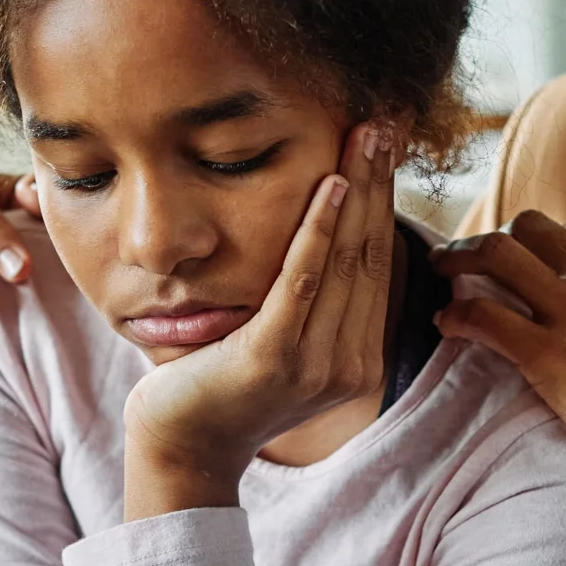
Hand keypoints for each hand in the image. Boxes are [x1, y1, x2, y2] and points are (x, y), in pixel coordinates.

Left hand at [121, 123, 399, 519]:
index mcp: (356, 358)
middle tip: (385, 121)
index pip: (377, 264)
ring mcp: (314, 364)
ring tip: (366, 135)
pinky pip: (302, 280)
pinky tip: (330, 184)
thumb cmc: (219, 381)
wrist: (179, 444)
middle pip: (369, 253)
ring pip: (345, 260)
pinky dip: (319, 229)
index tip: (386, 144)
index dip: (384, 200)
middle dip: (379, 182)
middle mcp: (348, 364)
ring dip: (358, 190)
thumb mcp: (279, 337)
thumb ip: (309, 299)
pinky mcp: (273, 357)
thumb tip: (325, 229)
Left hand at [428, 210, 565, 500]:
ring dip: (457, 259)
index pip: (564, 231)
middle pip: (524, 228)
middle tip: (464, 257)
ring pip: (494, 255)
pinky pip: (482, 316)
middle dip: (488, 239)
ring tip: (440, 271)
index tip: (515, 261)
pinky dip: (456, 316)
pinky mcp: (547, 352)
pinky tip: (447, 325)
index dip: (530, 245)